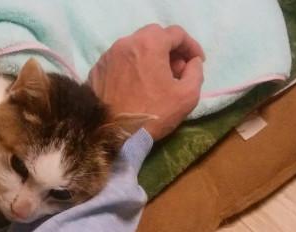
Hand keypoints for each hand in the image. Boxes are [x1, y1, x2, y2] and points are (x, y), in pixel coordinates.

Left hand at [88, 24, 204, 140]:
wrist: (111, 133)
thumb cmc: (153, 114)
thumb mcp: (187, 96)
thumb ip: (196, 72)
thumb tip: (192, 62)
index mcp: (150, 44)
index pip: (177, 34)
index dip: (191, 47)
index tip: (197, 62)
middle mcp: (126, 42)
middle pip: (154, 36)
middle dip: (170, 49)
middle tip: (178, 70)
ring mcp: (108, 55)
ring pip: (135, 47)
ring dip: (150, 57)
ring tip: (157, 79)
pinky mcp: (97, 69)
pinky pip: (120, 61)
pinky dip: (133, 67)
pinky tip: (137, 84)